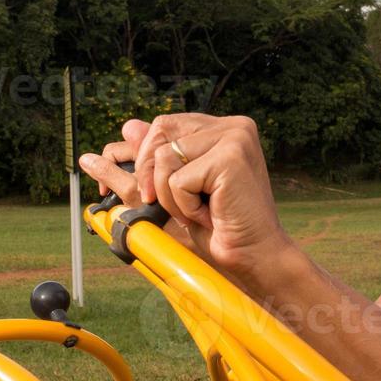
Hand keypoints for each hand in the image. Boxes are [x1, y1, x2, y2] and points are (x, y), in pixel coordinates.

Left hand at [79, 114, 291, 288]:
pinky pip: (178, 180)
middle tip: (165, 205)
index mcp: (224, 128)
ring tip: (199, 212)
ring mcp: (234, 138)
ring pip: (165, 157)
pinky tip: (211, 216)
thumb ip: (158, 157)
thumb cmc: (220, 227)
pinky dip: (185, 206)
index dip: (145, 155)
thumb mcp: (180, 189)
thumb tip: (126, 125)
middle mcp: (233, 126)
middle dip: (149, 172)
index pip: (165, 124)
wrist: (254, 256)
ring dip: (171, 196)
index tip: (139, 189)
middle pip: (160, 132)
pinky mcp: (230, 158)